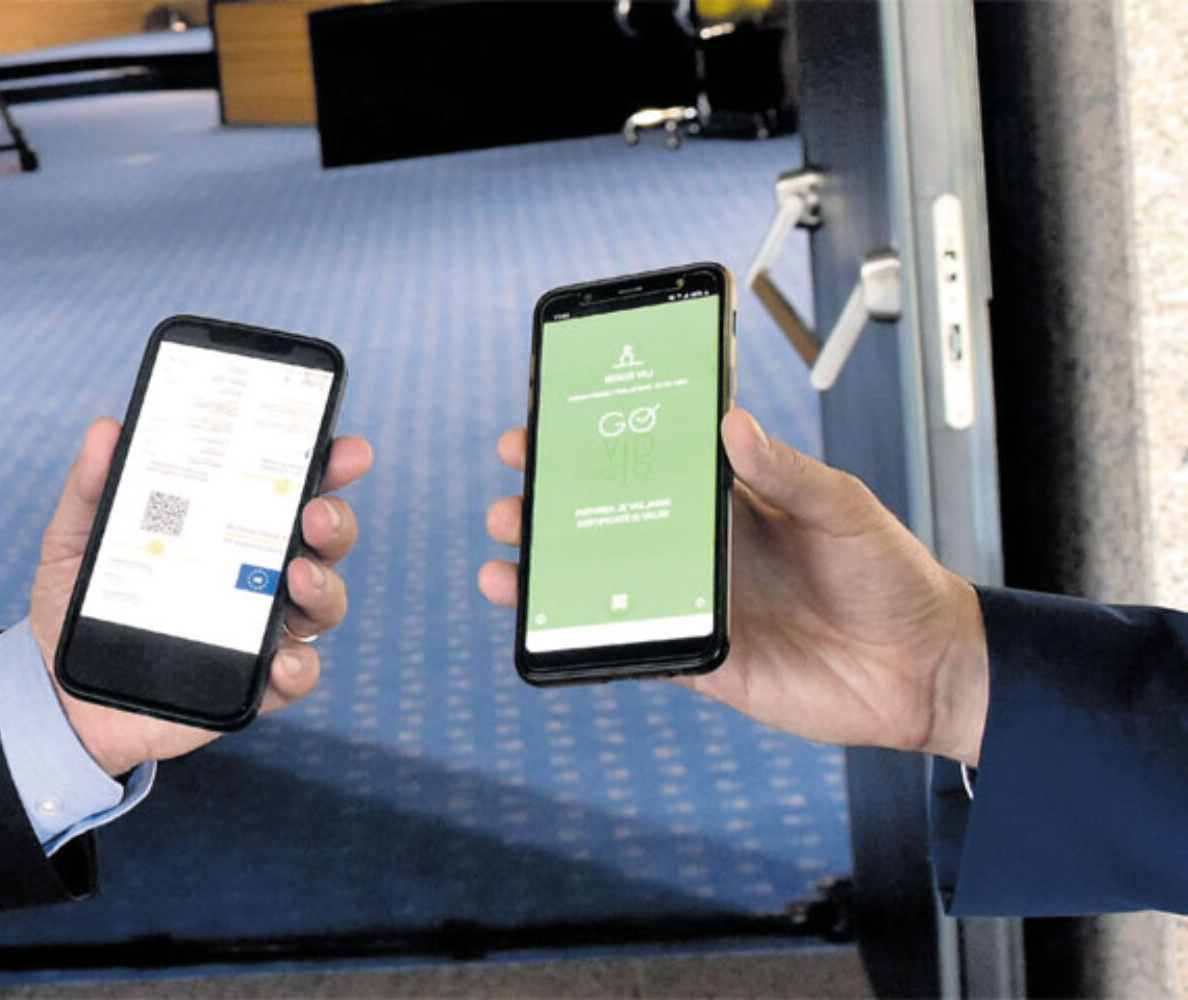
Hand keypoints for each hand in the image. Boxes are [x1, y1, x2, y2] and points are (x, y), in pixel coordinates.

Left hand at [30, 419, 373, 774]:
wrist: (61, 693)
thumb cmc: (78, 604)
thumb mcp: (76, 539)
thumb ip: (91, 488)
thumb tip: (105, 430)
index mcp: (229, 527)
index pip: (289, 488)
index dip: (327, 465)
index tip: (346, 450)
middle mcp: (257, 573)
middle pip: (322, 542)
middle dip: (335, 522)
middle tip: (314, 513)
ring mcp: (261, 629)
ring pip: (323, 603)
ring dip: (324, 587)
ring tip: (297, 577)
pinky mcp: (253, 684)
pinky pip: (297, 675)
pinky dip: (299, 667)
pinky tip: (280, 659)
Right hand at [479, 408, 989, 765]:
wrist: (925, 669)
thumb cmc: (891, 577)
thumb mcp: (842, 507)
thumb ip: (787, 472)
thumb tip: (734, 425)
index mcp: (733, 500)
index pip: (651, 461)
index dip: (601, 440)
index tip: (553, 418)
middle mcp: (704, 548)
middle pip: (612, 518)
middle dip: (555, 501)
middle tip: (516, 483)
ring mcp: (697, 603)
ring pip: (606, 581)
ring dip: (550, 567)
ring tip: (507, 551)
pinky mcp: (701, 658)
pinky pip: (631, 642)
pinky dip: (584, 630)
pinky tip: (546, 615)